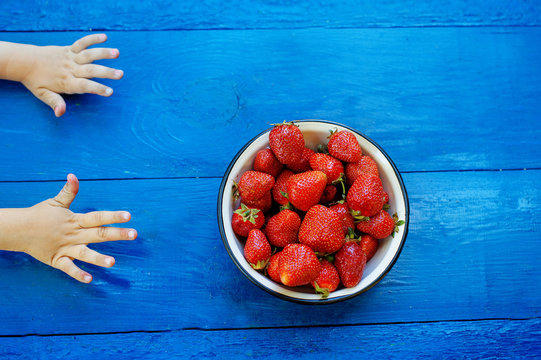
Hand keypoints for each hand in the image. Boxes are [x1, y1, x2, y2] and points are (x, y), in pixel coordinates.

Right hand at [19, 174, 135, 282]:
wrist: (18, 230)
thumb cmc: (40, 214)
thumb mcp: (56, 202)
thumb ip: (69, 191)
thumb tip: (73, 175)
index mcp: (76, 220)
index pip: (98, 217)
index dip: (113, 216)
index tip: (128, 215)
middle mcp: (74, 234)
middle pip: (98, 234)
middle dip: (117, 234)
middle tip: (134, 234)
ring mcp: (66, 248)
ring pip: (85, 254)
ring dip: (99, 258)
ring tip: (113, 262)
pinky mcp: (57, 260)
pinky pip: (68, 268)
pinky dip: (78, 274)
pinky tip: (89, 279)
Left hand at [20, 34, 122, 116]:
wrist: (24, 61)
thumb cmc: (36, 81)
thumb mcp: (43, 95)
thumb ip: (54, 103)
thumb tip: (60, 113)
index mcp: (66, 83)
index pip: (84, 86)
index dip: (97, 89)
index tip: (110, 92)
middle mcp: (70, 69)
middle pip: (90, 71)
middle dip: (106, 72)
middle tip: (120, 74)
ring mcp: (70, 58)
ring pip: (89, 55)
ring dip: (103, 53)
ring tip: (117, 53)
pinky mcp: (68, 49)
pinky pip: (81, 43)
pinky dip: (92, 39)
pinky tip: (105, 36)